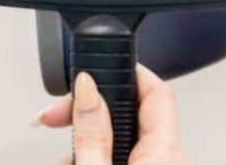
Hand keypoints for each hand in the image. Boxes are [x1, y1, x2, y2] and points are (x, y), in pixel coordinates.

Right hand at [37, 64, 188, 164]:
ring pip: (117, 142)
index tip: (91, 69)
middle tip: (56, 115)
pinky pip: (118, 161)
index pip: (156, 90)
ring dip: (83, 144)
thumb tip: (87, 90)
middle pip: (127, 114)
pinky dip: (93, 160)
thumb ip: (93, 134)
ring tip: (64, 158)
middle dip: (86, 113)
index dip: (124, 70)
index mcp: (166, 153)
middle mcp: (169, 161)